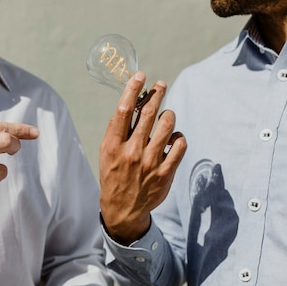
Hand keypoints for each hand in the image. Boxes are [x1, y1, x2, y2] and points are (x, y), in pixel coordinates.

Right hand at [99, 71, 185, 244]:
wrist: (122, 209)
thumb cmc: (114, 175)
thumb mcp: (107, 153)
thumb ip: (117, 131)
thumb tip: (132, 102)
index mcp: (113, 146)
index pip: (124, 110)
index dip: (133, 89)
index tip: (141, 75)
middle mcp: (132, 152)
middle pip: (149, 113)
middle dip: (157, 93)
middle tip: (161, 85)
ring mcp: (150, 163)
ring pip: (168, 125)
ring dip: (168, 115)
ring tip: (166, 116)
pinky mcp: (166, 173)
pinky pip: (179, 144)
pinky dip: (178, 137)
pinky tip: (172, 139)